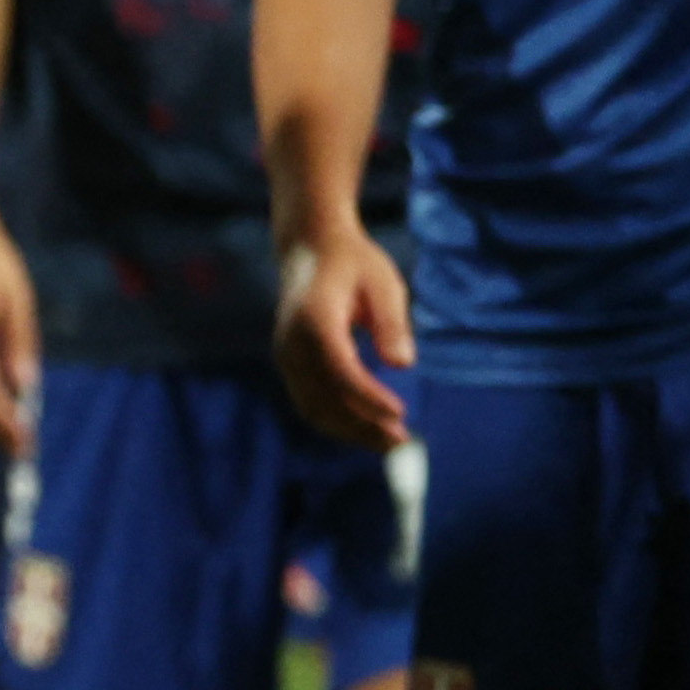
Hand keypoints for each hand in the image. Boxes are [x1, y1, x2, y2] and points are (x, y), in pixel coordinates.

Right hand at [271, 224, 413, 452]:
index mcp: (314, 319)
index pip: (340, 370)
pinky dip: (338, 421)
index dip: (369, 398)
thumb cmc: (353, 263)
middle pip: (324, 399)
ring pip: (314, 408)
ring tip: (389, 441)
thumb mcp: (383, 283)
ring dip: (351, 430)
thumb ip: (392, 323)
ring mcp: (286, 356)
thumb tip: (403, 364)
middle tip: (402, 441)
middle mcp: (292, 343)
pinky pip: (310, 402)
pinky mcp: (289, 365)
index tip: (401, 414)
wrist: (309, 248)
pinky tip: (368, 426)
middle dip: (363, 426)